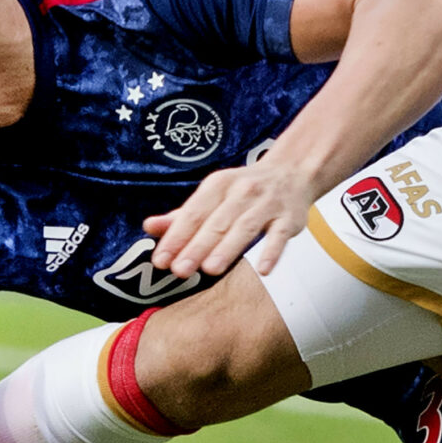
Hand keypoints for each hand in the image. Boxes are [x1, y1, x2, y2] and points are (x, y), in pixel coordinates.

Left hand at [144, 155, 321, 279]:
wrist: (292, 172)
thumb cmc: (244, 190)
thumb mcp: (212, 195)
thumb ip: (182, 215)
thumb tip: (149, 227)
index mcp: (218, 184)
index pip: (193, 213)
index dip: (175, 237)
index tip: (160, 260)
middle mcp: (242, 191)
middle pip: (216, 222)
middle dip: (196, 246)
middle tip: (179, 270)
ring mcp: (268, 203)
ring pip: (245, 227)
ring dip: (228, 248)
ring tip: (210, 269)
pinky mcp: (290, 217)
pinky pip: (280, 235)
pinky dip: (272, 251)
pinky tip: (263, 269)